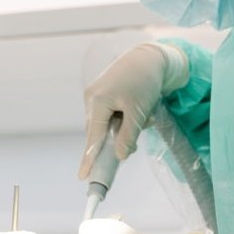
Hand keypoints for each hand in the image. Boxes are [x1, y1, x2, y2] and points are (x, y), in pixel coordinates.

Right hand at [79, 42, 190, 176]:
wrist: (150, 57)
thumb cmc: (145, 81)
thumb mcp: (139, 112)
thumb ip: (128, 136)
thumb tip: (121, 156)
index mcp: (97, 102)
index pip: (92, 138)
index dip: (89, 158)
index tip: (83, 176)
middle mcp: (91, 98)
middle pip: (98, 131)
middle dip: (115, 139)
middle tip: (131, 142)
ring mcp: (95, 95)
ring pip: (106, 124)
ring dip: (124, 126)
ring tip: (145, 114)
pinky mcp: (103, 93)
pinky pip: (110, 114)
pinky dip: (124, 117)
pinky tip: (141, 107)